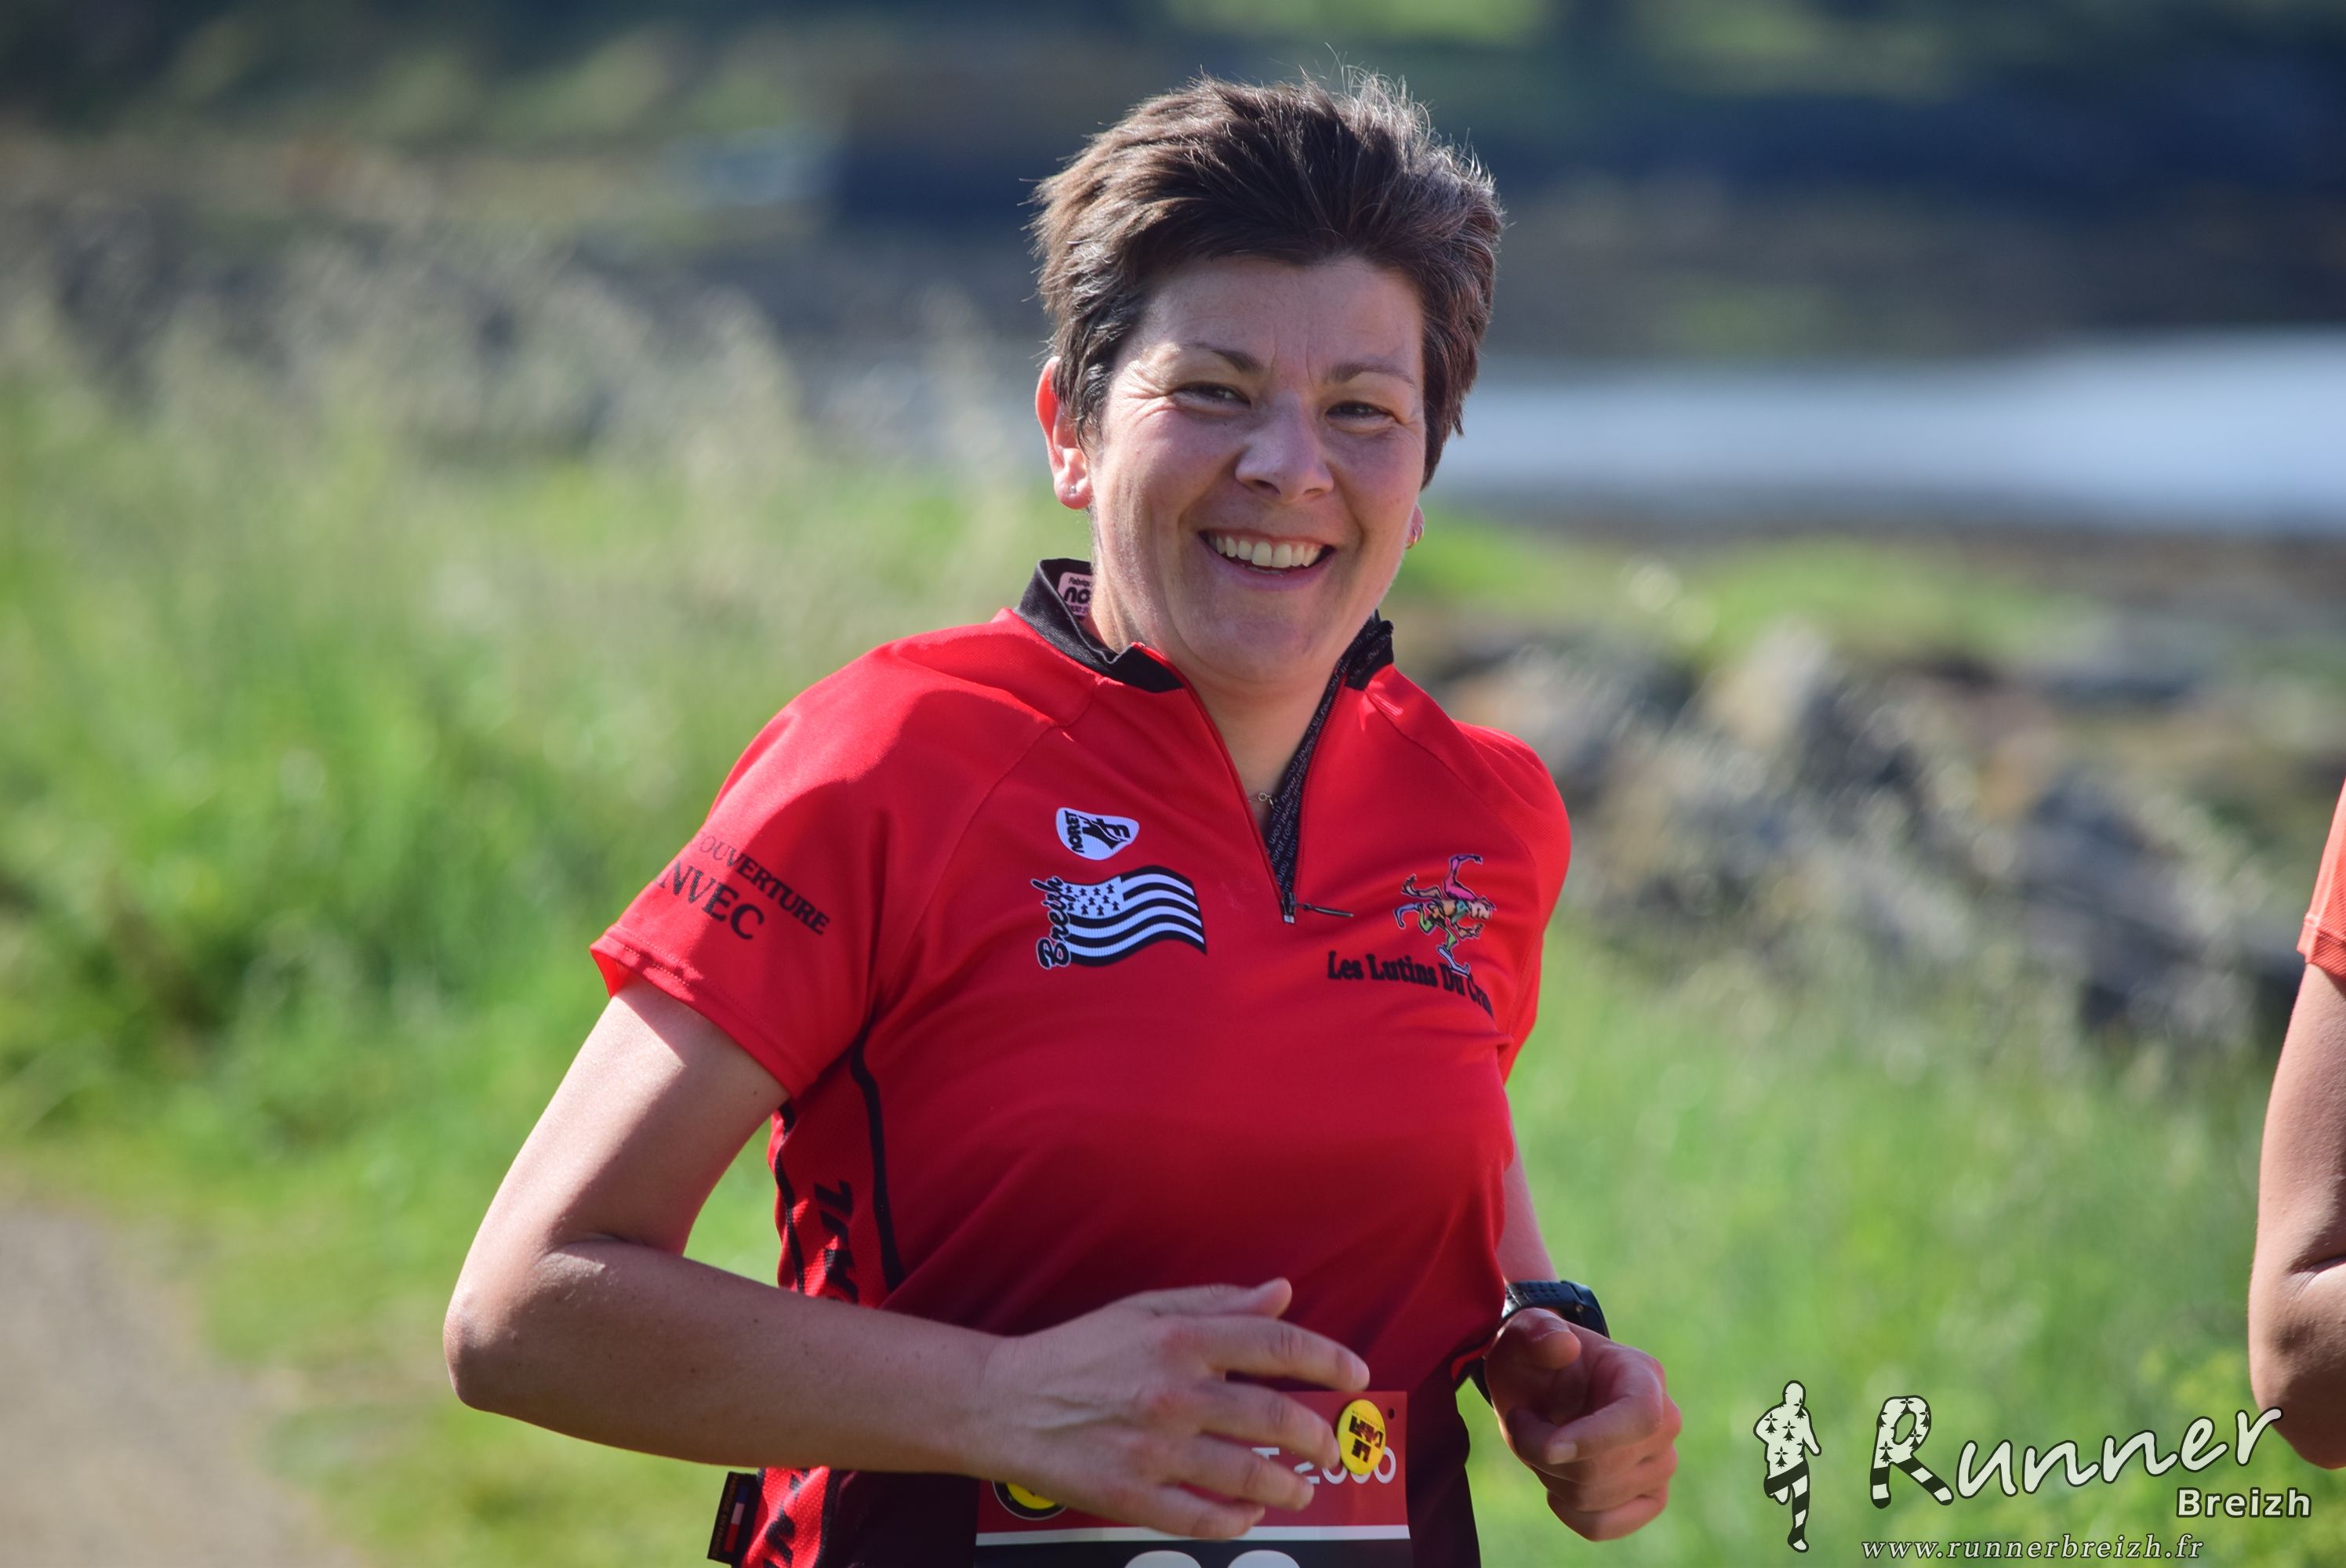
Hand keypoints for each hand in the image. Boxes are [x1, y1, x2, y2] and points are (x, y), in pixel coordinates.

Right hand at [971, 1279, 1371, 1538]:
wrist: (1004, 1402)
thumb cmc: (1080, 1350)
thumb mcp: (1146, 1309)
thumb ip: (1219, 1302)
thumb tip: (1283, 1292)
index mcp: (1180, 1338)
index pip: (1277, 1346)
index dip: (1328, 1360)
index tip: (1355, 1375)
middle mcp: (1173, 1392)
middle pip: (1274, 1417)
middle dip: (1317, 1435)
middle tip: (1330, 1445)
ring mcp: (1153, 1448)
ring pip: (1248, 1475)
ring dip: (1289, 1485)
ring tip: (1301, 1487)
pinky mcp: (1130, 1494)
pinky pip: (1203, 1518)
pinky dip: (1237, 1519)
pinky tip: (1249, 1512)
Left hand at [1485, 1310, 1679, 1539]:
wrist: (1543, 1386)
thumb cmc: (1535, 1357)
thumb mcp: (1524, 1333)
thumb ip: (1539, 1332)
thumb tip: (1565, 1346)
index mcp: (1642, 1375)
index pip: (1640, 1417)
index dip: (1594, 1439)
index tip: (1548, 1445)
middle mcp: (1665, 1421)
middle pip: (1605, 1467)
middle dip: (1544, 1453)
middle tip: (1522, 1422)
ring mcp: (1661, 1464)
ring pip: (1595, 1497)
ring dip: (1549, 1476)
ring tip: (1541, 1442)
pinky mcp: (1647, 1498)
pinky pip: (1605, 1526)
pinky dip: (1568, 1512)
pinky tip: (1555, 1485)